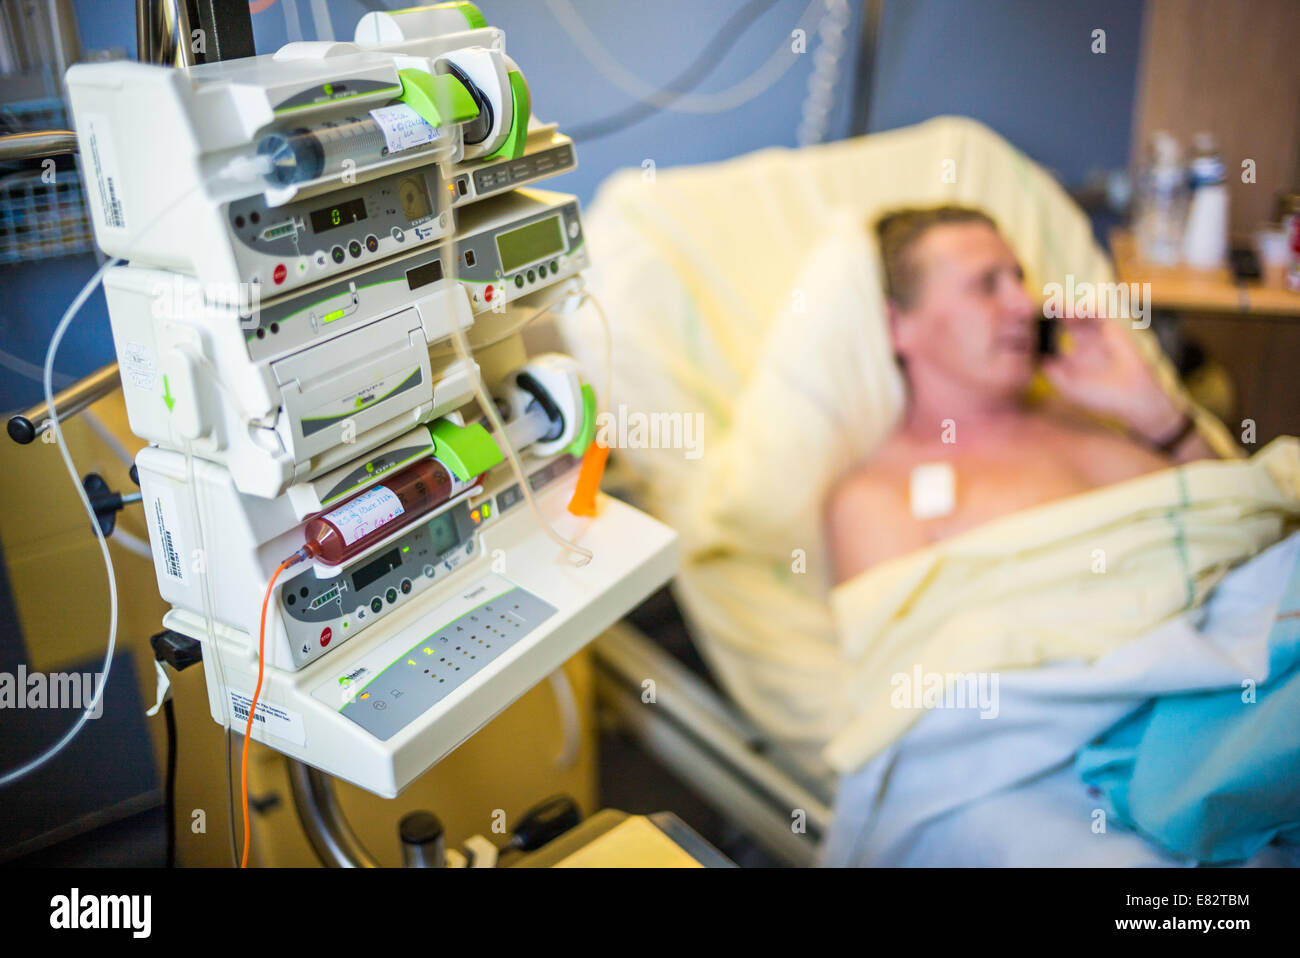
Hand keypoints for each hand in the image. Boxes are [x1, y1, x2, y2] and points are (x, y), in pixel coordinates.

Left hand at [1040, 316, 1183, 442]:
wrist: (1132, 397)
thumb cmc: (1100, 396)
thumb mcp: (1069, 388)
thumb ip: (1052, 373)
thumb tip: (1039, 358)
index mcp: (1073, 358)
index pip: (1054, 338)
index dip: (1042, 329)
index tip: (1027, 323)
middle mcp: (1084, 344)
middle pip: (1064, 321)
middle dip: (1052, 313)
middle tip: (1038, 306)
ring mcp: (1098, 335)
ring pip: (1078, 315)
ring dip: (1066, 309)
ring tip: (1053, 306)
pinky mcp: (1112, 330)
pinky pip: (1097, 314)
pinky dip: (1086, 310)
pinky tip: (1075, 312)